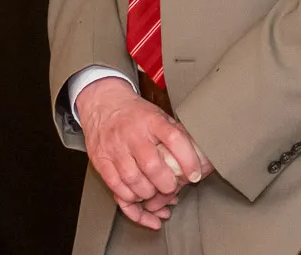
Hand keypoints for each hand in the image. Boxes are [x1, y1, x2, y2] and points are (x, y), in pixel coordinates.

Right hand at [77, 77, 205, 230]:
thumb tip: (200, 157)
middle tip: (171, 187)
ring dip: (147, 193)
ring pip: (133, 180)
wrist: (102, 104)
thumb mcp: (158, 116)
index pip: (174, 139)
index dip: (188, 160)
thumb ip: (176, 135)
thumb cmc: (135, 114)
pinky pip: (115, 186)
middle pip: (152, 166)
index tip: (195, 174)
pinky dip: (129, 196)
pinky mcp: (101, 159)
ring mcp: (115, 147)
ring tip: (153, 191)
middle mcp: (132, 133)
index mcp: (151, 120)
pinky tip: (136, 194)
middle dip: (166, 184)